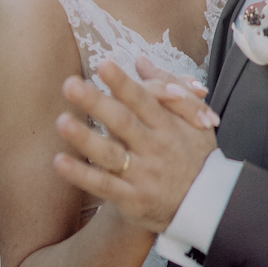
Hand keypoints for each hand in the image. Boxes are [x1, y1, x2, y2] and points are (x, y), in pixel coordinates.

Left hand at [54, 63, 219, 234]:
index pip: (143, 100)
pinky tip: (60, 162)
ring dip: (84, 138)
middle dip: (96, 103)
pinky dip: (82, 175)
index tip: (103, 64)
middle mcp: (154, 148)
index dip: (123, 83)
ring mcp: (142, 175)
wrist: (208, 207)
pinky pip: (103, 186)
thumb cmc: (196, 155)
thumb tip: (140, 59)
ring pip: (110, 154)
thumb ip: (169, 86)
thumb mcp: (195, 120)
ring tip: (62, 121)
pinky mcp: (132, 199)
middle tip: (70, 85)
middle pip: (122, 122)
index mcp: (168, 125)